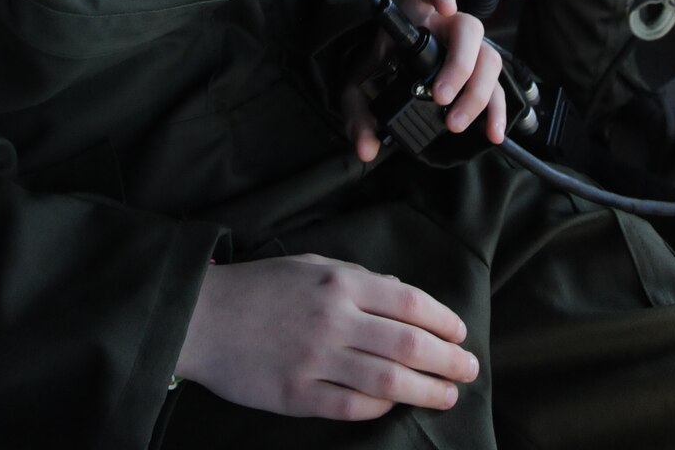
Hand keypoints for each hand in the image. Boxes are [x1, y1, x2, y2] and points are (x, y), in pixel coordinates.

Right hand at [175, 253, 478, 418]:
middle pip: (408, 345)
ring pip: (387, 382)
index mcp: (341, 281)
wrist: (205, 316)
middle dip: (447, 361)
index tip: (461, 335)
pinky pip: (351, 407)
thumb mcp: (314, 264)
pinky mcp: (297, 394)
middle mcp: (333, 318)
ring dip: (426, 391)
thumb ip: (360, 280)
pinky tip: (396, 407)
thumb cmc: (263, 286)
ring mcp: (315, 359)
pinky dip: (380, 409)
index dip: (443, 321)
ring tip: (447, 396)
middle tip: (469, 371)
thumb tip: (402, 296)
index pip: (409, 302)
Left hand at [342, 0, 505, 164]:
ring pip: (488, 58)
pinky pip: (497, 88)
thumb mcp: (358, 88)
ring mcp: (467, 49)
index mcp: (414, 14)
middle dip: (459, 65)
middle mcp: (446, 25)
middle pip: (468, 29)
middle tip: (440, 98)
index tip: (446, 8)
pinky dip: (497, 110)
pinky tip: (493, 131)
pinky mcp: (478, 75)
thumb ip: (357, 114)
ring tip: (455, 123)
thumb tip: (367, 149)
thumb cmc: (377, 71)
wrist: (387, 79)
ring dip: (476, 92)